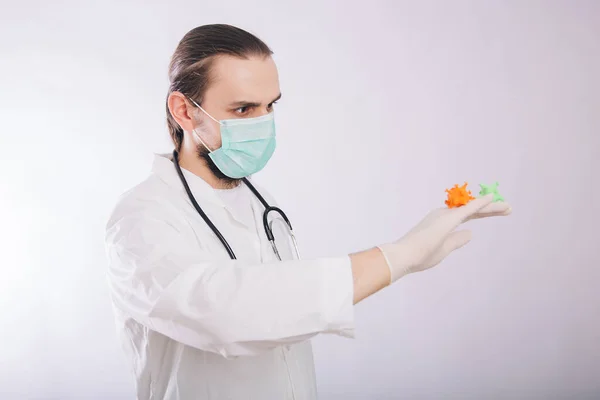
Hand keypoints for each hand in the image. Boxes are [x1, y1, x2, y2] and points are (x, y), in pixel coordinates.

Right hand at [378, 195, 510, 282]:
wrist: (404, 256)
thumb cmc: (419, 256)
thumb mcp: (444, 249)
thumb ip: (457, 240)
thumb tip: (471, 234)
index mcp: (442, 222)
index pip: (467, 216)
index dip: (482, 212)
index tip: (497, 211)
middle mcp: (444, 215)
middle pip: (473, 210)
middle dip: (491, 208)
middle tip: (508, 208)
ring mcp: (446, 216)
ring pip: (473, 208)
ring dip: (491, 206)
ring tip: (507, 206)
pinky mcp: (448, 219)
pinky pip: (468, 209)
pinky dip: (480, 203)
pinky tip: (492, 198)